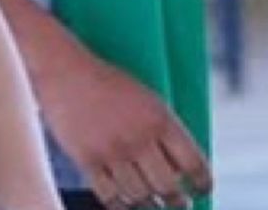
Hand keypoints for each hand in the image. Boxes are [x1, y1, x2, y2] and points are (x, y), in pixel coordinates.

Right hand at [37, 41, 211, 208]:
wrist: (64, 70)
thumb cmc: (107, 82)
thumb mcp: (146, 98)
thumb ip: (164, 130)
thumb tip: (180, 171)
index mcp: (160, 118)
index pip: (194, 163)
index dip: (203, 183)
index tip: (202, 190)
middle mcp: (139, 137)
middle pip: (168, 187)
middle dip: (177, 200)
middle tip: (178, 203)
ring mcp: (112, 151)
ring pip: (140, 196)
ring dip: (148, 203)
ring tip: (150, 202)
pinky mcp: (87, 160)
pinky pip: (109, 197)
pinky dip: (119, 204)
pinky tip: (123, 201)